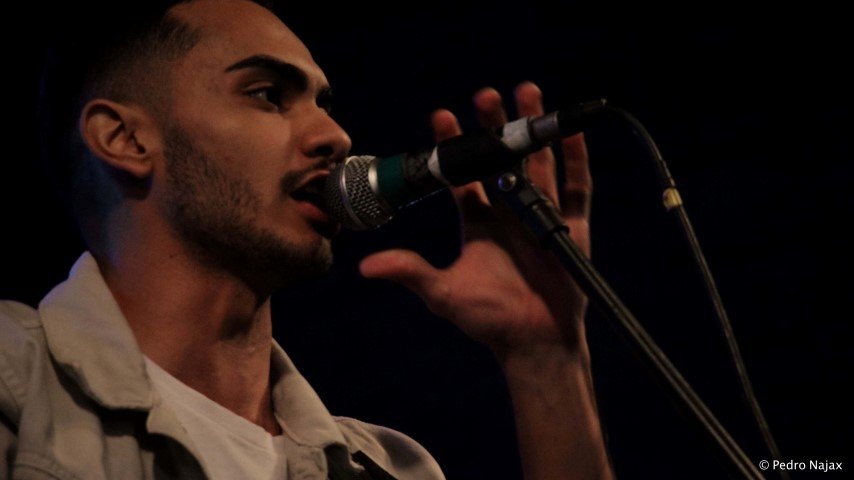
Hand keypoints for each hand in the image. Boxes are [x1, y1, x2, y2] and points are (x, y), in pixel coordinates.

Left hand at [360, 82, 591, 358]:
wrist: (533, 345)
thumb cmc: (488, 320)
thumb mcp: (443, 293)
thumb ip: (409, 272)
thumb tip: (364, 267)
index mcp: (477, 222)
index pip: (462, 176)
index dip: (452, 147)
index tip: (442, 115)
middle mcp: (508, 212)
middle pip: (501, 160)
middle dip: (493, 128)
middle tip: (485, 95)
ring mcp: (540, 216)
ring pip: (537, 163)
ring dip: (532, 130)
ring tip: (526, 92)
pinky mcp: (570, 228)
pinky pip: (575, 188)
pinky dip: (574, 160)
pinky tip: (569, 130)